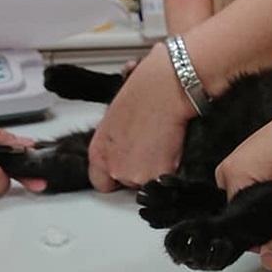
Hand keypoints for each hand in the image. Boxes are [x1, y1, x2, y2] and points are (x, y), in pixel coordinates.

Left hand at [88, 43, 196, 190]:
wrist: (167, 88)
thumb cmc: (144, 91)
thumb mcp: (115, 117)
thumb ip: (115, 140)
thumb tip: (124, 142)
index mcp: (99, 152)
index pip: (100, 182)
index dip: (114, 177)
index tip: (125, 167)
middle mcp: (114, 167)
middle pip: (127, 182)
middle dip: (139, 169)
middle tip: (149, 145)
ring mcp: (137, 174)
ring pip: (149, 181)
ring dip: (156, 168)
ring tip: (161, 141)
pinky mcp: (160, 176)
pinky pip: (167, 178)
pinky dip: (173, 166)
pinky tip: (171, 145)